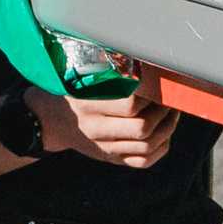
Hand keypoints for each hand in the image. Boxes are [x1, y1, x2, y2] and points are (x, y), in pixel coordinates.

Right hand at [39, 81, 176, 170]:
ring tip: (171, 112)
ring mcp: (104, 148)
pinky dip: (161, 147)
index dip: (151, 95)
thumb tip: (147, 62)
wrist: (51, 121)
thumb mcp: (83, 76)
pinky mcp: (112, 158)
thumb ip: (110, 72)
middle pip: (142, 129)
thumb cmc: (73, 90)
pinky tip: (164, 132)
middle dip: (163, 112)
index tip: (159, 84)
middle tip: (170, 98)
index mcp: (88, 105)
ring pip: (147, 146)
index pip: (130, 105)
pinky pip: (144, 161)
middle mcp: (95, 130)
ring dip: (167, 128)